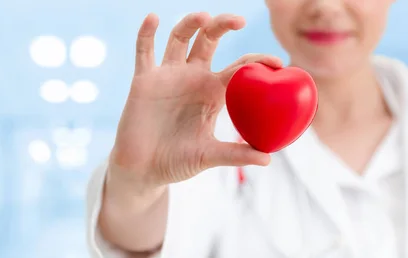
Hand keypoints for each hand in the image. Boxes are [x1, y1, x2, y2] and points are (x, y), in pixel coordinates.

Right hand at [110, 12, 281, 189]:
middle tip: (239, 21)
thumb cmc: (177, 162)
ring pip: (179, 38)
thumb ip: (234, 154)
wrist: (143, 169)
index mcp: (213, 93)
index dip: (257, 61)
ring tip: (203, 17)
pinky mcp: (144, 79)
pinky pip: (144, 50)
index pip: (239, 68)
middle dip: (223, 25)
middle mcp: (192, 78)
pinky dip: (146, 33)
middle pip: (209, 39)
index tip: (277, 63)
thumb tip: (267, 160)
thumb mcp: (208, 155)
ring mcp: (167, 76)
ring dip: (190, 23)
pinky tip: (153, 18)